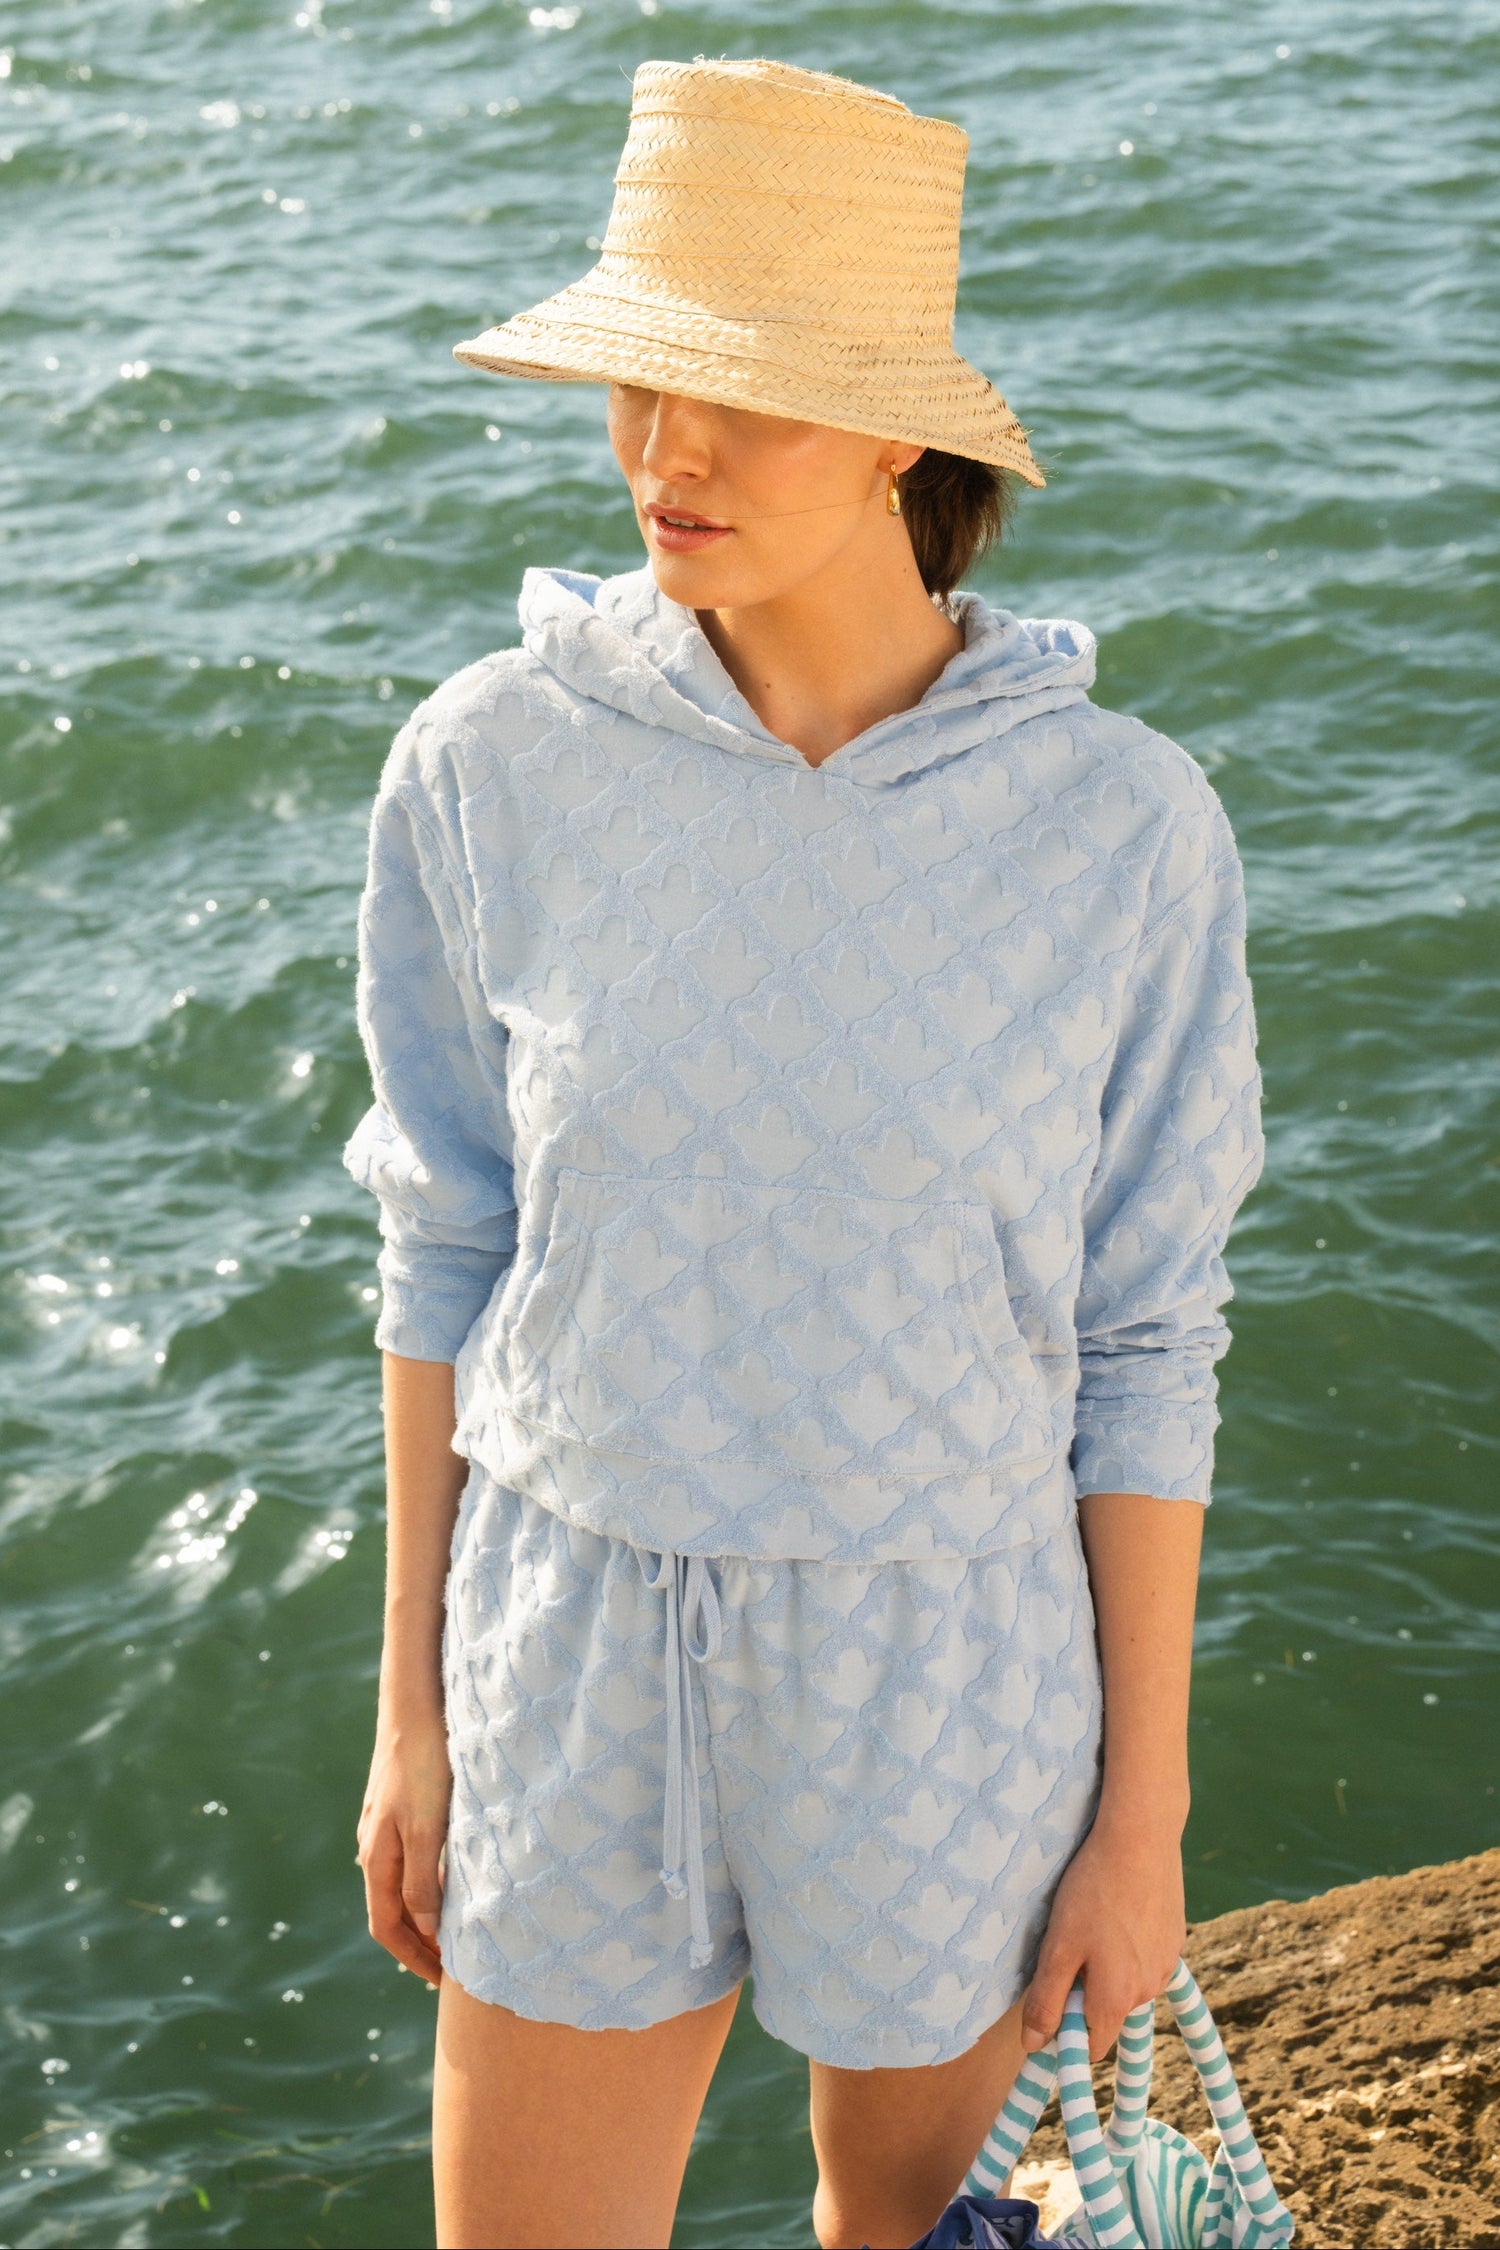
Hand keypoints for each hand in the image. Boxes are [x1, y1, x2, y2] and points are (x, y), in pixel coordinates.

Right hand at [356, 1706, 451, 1984]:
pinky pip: (412, 1861)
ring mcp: (387, 1827)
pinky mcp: (402, 1808)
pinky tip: (455, 1880)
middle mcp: (375, 1847)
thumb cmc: (423, 1766)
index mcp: (376, 1857)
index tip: (440, 1981)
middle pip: (393, 1910)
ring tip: (457, 1933)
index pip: (386, 1926)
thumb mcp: (425, 1828)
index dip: (412, 1957)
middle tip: (452, 1967)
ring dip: (426, 1914)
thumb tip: (427, 1929)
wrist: (415, 1706)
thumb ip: (422, 1880)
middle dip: (419, 1943)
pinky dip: (430, 1884)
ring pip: (403, 1885)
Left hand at [1020, 1815, 1185, 2062]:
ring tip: (1096, 1921)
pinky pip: (1146, 1960)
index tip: (1053, 1994)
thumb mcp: (1059, 1945)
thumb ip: (1046, 2000)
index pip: (1091, 2046)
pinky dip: (1130, 1947)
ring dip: (1110, 1968)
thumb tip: (1033, 2047)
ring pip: (1128, 1985)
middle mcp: (1148, 1991)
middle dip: (1086, 1992)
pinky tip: (1119, 1911)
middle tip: (1071, 1944)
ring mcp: (1166, 1965)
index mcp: (1117, 1999)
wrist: (1142, 1837)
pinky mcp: (1176, 1939)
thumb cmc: (1093, 1890)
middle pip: (1108, 2012)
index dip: (1067, 2029)